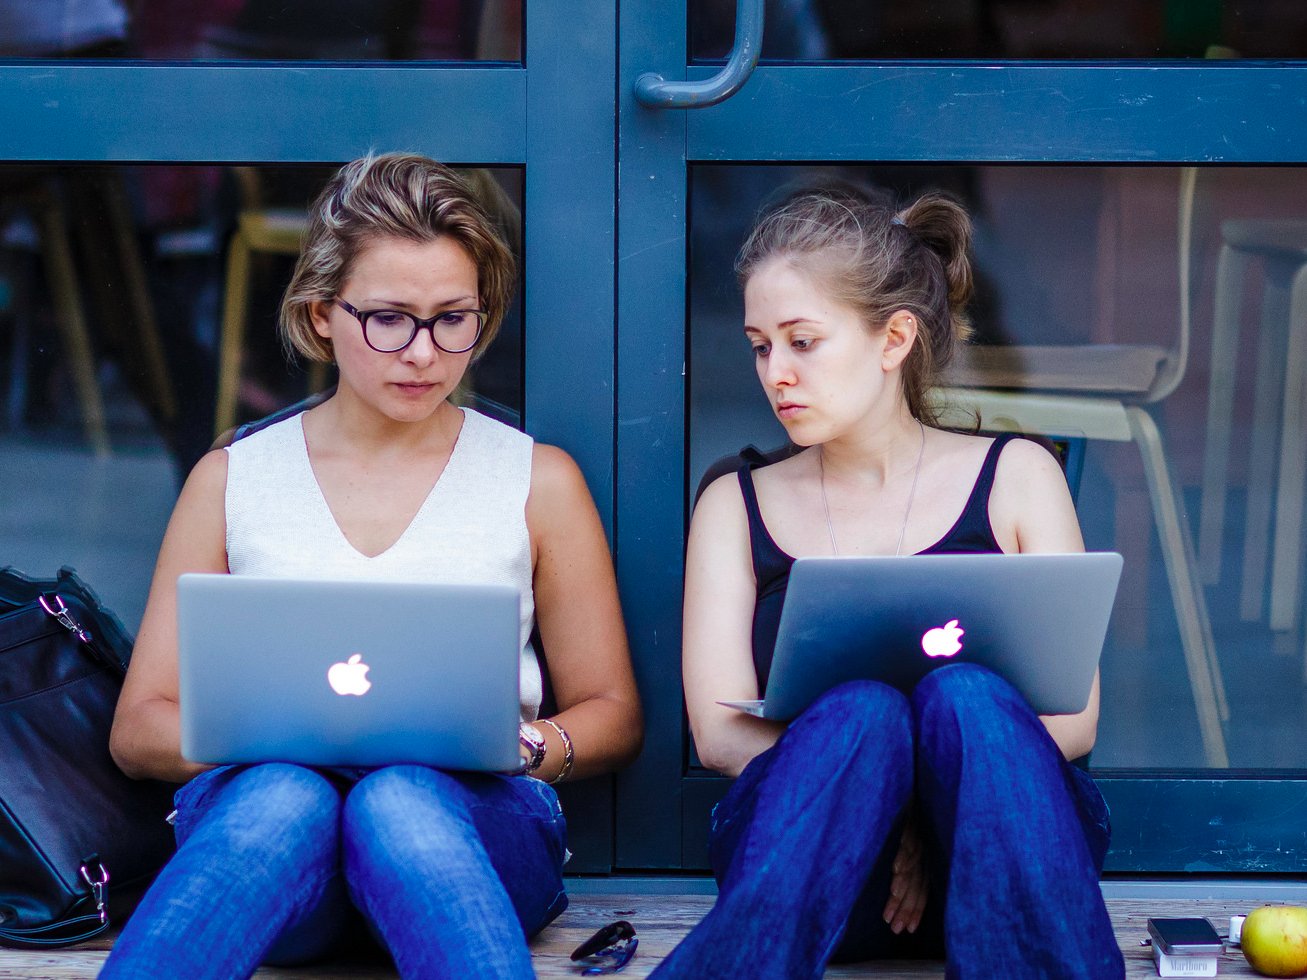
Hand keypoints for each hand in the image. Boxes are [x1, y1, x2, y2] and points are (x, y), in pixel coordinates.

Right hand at [882, 818, 927, 934]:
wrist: (925, 790)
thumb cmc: (914, 820)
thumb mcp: (913, 847)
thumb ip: (906, 869)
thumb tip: (893, 895)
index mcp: (926, 863)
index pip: (922, 892)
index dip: (915, 912)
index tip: (905, 930)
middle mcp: (926, 854)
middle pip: (916, 884)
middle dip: (906, 905)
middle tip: (893, 925)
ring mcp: (921, 838)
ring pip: (913, 865)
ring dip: (904, 881)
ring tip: (895, 896)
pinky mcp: (914, 821)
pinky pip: (909, 839)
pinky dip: (904, 855)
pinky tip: (896, 868)